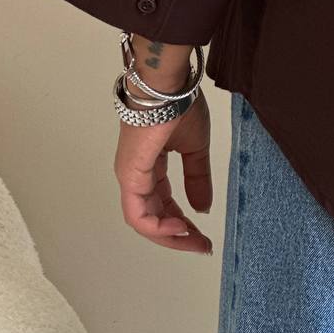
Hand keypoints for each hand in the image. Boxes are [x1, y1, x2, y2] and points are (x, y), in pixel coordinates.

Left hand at [113, 86, 213, 254]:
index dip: (183, 222)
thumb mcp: (195, 148)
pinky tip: (180, 228)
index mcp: (150, 165)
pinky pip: (138, 214)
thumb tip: (203, 208)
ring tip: (194, 240)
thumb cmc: (178, 106)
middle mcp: (136, 175)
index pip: (164, 202)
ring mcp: (130, 177)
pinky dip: (158, 228)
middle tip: (202, 245)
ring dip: (169, 236)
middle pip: (154, 217)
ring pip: (144, 221)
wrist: (166, 86)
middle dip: (179, 235)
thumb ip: (198, 178)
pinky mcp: (129, 176)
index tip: (204, 236)